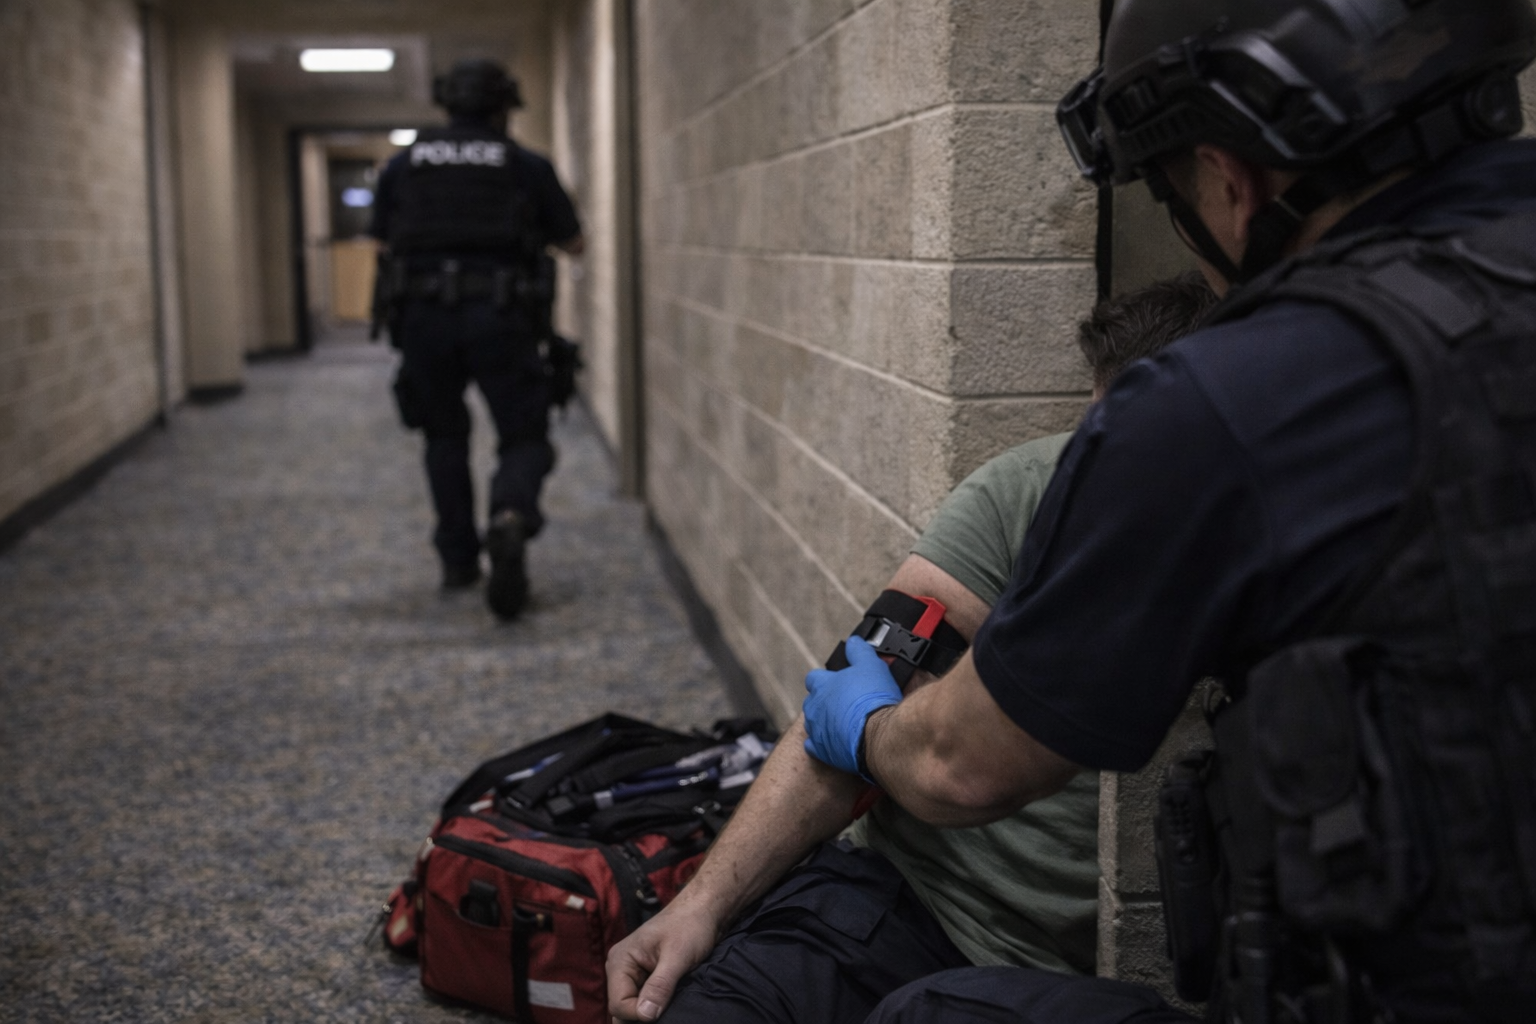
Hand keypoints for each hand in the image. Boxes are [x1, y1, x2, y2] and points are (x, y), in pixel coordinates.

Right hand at [606, 902, 720, 1020]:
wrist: (705, 909)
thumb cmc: (691, 925)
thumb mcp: (677, 956)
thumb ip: (660, 986)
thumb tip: (645, 1015)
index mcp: (620, 961)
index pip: (618, 1004)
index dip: (639, 1015)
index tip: (664, 1013)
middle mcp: (622, 969)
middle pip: (622, 1009)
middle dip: (642, 1016)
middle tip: (668, 1012)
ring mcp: (634, 974)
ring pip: (634, 1007)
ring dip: (651, 1012)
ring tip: (671, 1008)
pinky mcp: (648, 978)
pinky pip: (646, 1001)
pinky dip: (657, 1006)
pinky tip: (671, 1004)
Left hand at [802, 635, 901, 776]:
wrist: (879, 734)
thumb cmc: (874, 700)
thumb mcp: (871, 665)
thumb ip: (859, 651)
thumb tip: (853, 642)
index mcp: (823, 685)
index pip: (814, 678)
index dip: (825, 680)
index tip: (837, 683)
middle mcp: (814, 707)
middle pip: (812, 701)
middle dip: (824, 702)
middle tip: (843, 704)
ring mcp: (816, 730)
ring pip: (813, 723)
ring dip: (824, 722)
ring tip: (843, 723)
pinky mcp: (822, 751)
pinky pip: (814, 747)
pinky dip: (822, 744)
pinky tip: (835, 742)